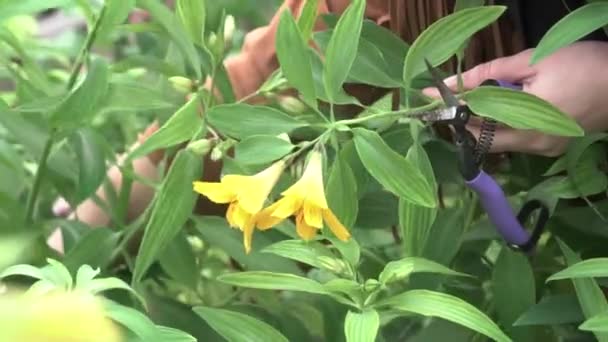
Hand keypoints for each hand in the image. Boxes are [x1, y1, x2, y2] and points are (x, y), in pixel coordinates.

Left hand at [423, 41, 607, 156]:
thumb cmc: (581, 65)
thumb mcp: (531, 61)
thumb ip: (485, 74)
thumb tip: (446, 83)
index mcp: (524, 125)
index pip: (473, 124)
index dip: (450, 112)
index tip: (429, 99)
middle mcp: (530, 145)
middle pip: (483, 140)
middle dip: (463, 122)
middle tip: (450, 102)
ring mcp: (543, 149)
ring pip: (498, 143)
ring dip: (482, 125)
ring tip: (474, 102)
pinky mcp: (551, 147)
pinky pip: (516, 141)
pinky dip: (502, 126)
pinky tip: (501, 108)